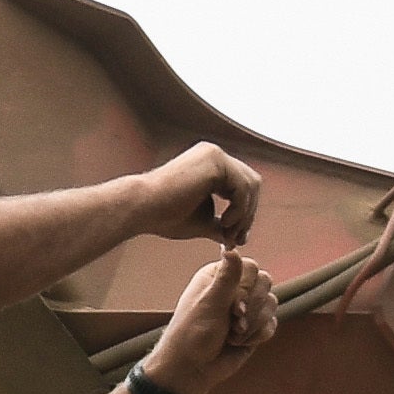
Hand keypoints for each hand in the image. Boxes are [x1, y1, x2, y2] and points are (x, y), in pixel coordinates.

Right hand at [135, 144, 260, 246]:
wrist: (142, 208)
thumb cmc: (163, 216)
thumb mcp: (201, 222)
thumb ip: (220, 225)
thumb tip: (237, 238)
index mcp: (211, 166)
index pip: (242, 186)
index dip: (245, 213)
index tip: (235, 238)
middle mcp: (215, 155)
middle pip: (252, 183)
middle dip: (248, 214)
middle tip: (236, 238)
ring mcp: (216, 155)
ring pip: (250, 184)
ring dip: (245, 214)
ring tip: (228, 232)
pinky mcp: (215, 161)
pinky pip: (243, 186)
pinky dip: (240, 208)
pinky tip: (225, 222)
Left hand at [151, 247, 280, 393]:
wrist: (192, 370)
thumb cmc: (193, 335)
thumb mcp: (209, 304)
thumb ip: (226, 278)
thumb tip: (232, 249)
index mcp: (218, 277)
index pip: (251, 267)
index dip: (247, 288)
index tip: (233, 306)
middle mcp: (233, 289)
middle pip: (265, 284)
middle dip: (251, 308)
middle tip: (232, 323)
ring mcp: (246, 308)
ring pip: (271, 304)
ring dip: (253, 324)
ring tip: (232, 336)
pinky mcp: (254, 327)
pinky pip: (272, 323)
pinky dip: (258, 335)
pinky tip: (240, 343)